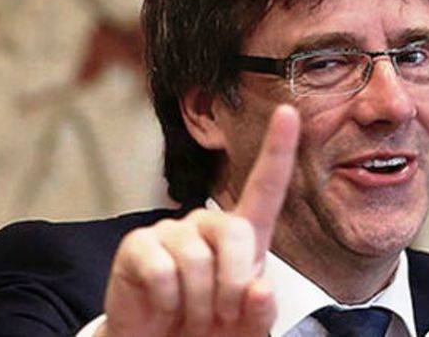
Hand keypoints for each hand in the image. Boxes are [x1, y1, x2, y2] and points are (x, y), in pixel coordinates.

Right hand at [96, 105, 299, 336]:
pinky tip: (162, 307)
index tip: (290, 113)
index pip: (265, 187)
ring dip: (198, 303)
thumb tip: (258, 288)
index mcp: (242, 237)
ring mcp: (170, 232)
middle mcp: (206, 224)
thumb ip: (260, 312)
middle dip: (232, 285)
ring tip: (188, 314)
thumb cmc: (207, 332)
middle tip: (218, 315)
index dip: (278, 150)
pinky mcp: (138, 246)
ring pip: (196, 260)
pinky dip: (167, 303)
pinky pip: (163, 272)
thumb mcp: (245, 328)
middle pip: (235, 231)